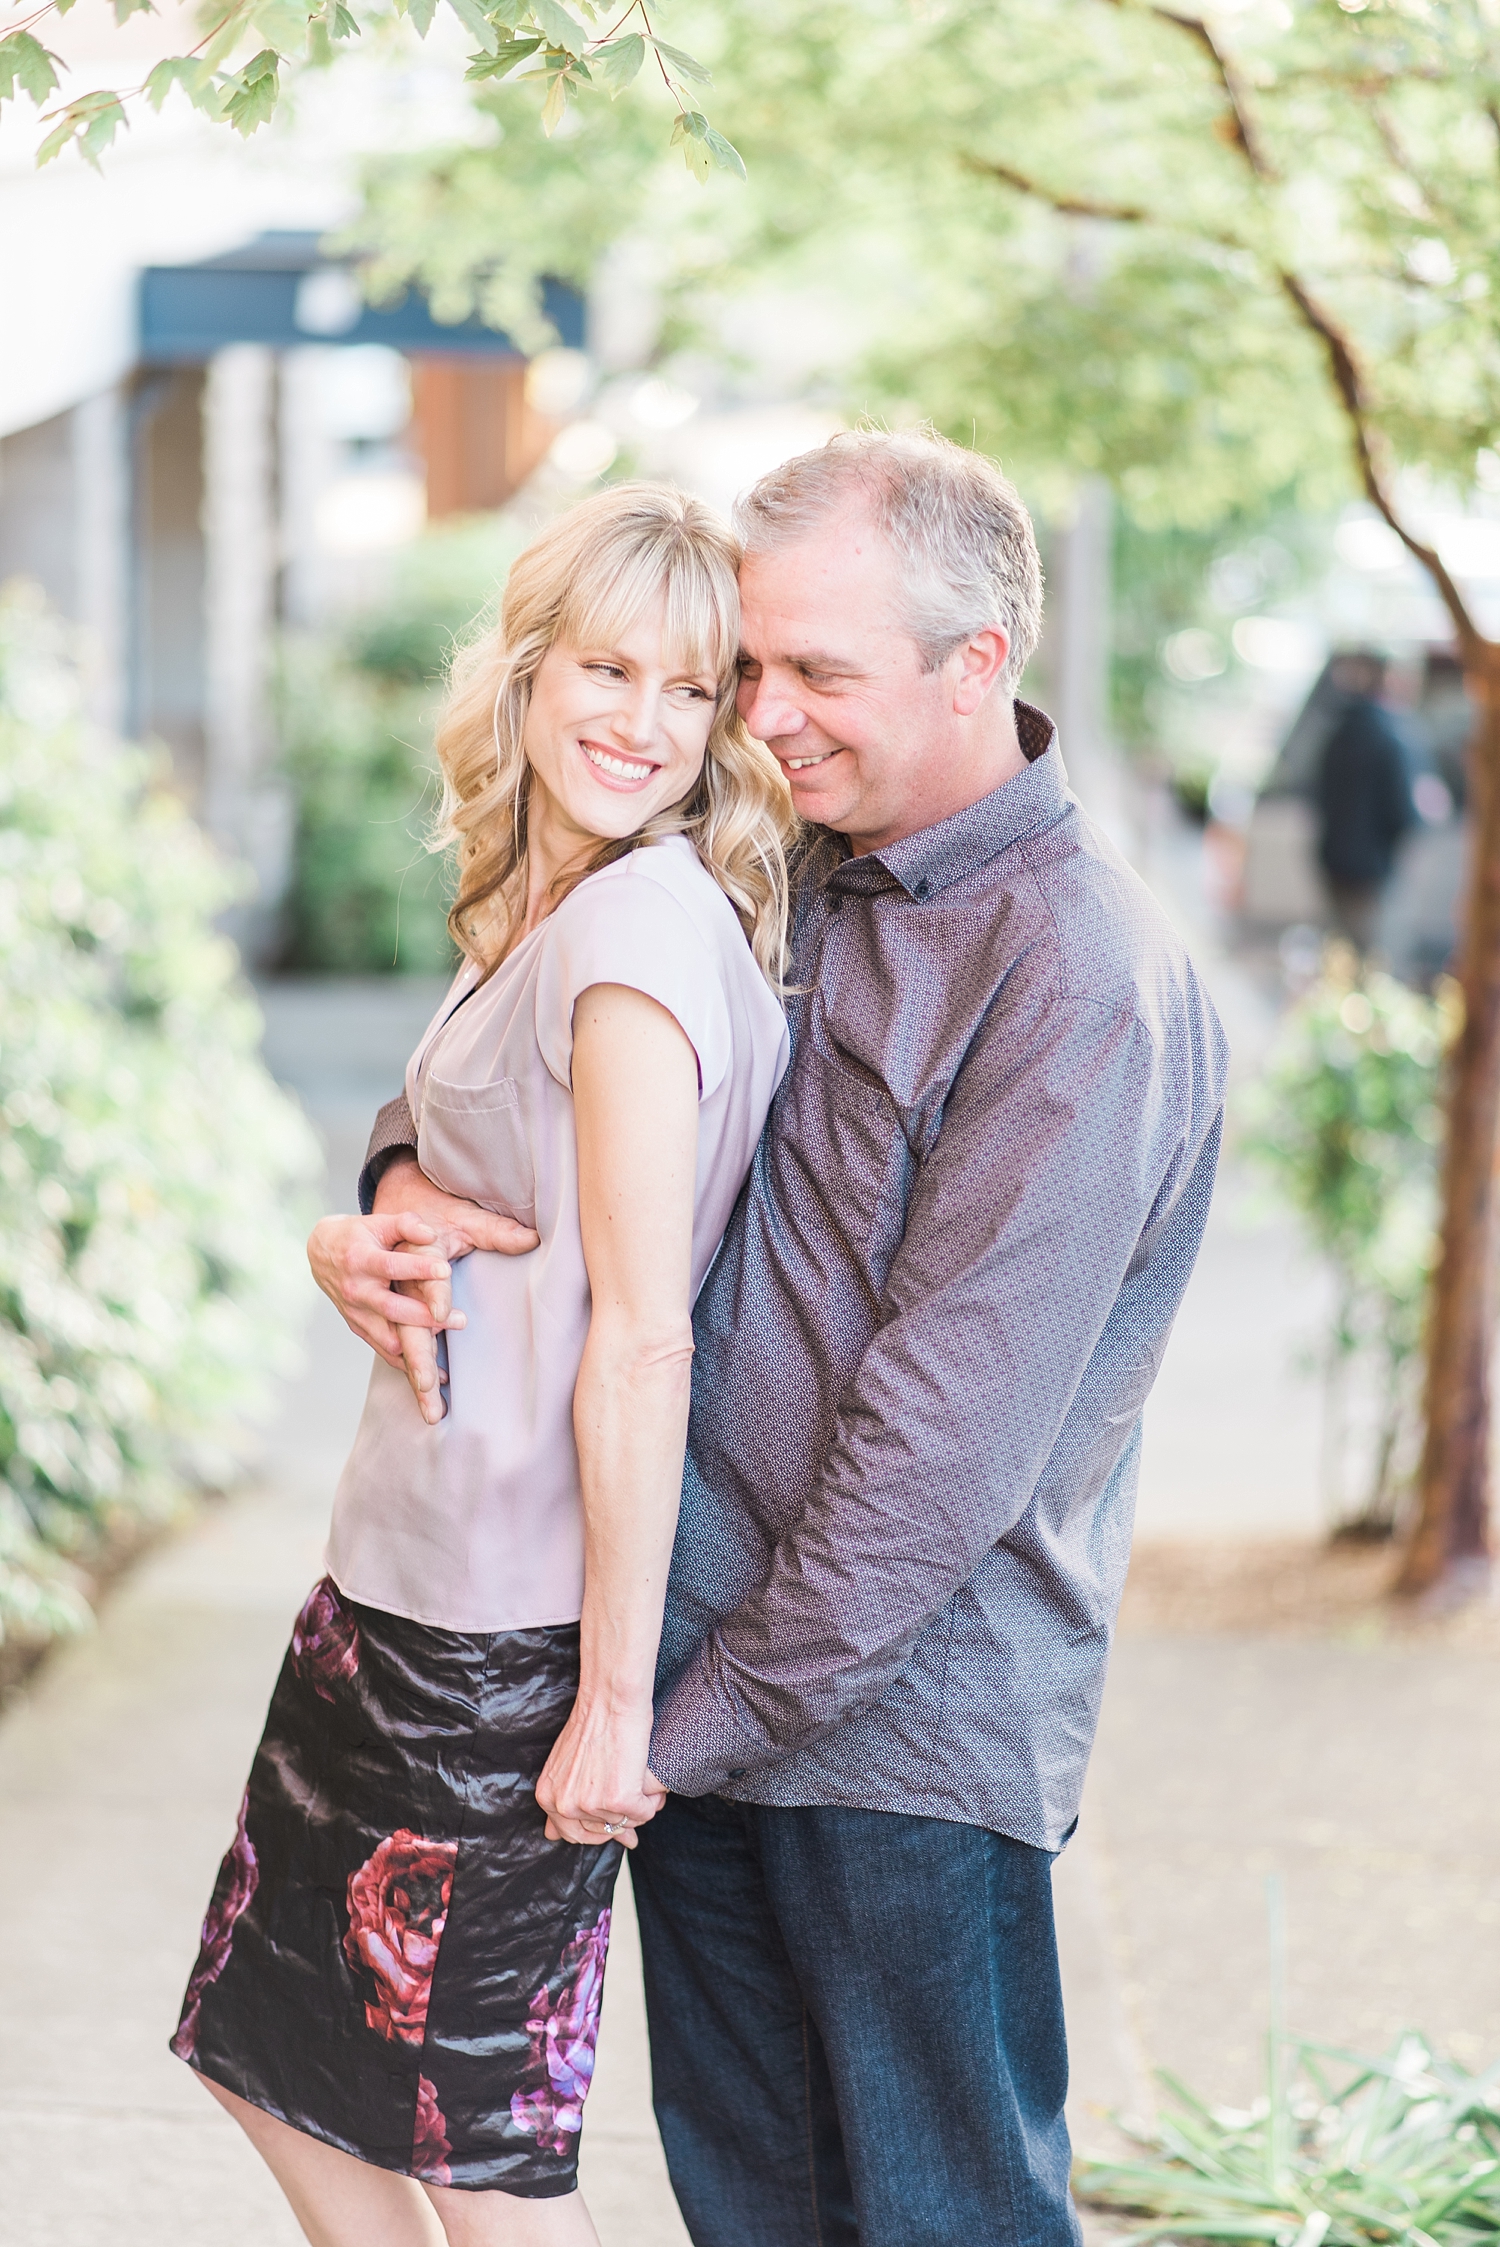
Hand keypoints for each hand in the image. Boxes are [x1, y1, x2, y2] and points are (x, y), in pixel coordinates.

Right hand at [310, 1157, 539, 1390]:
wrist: (322, 1253)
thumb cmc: (359, 1235)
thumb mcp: (380, 1223)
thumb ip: (406, 1225)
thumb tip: (431, 1233)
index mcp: (360, 1260)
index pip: (391, 1267)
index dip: (418, 1269)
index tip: (446, 1270)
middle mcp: (355, 1290)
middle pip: (392, 1309)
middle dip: (427, 1317)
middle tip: (461, 1319)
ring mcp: (355, 1313)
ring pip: (387, 1338)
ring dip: (418, 1349)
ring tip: (449, 1348)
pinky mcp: (358, 1327)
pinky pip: (382, 1350)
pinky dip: (406, 1362)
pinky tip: (432, 1372)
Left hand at [536, 1698, 667, 1848]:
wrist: (611, 1698)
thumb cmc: (592, 1723)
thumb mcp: (563, 1766)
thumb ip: (559, 1801)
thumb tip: (553, 1837)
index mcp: (548, 1797)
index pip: (571, 1834)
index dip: (596, 1827)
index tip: (612, 1818)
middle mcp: (565, 1806)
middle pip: (601, 1833)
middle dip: (618, 1822)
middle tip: (630, 1797)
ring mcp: (591, 1805)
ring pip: (626, 1822)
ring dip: (637, 1803)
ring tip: (635, 1773)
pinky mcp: (620, 1799)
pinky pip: (645, 1813)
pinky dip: (651, 1799)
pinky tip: (645, 1776)